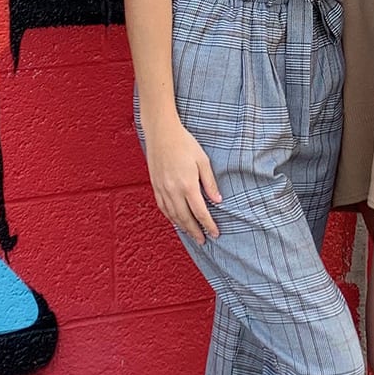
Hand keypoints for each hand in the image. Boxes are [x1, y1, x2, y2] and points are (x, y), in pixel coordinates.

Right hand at [145, 122, 221, 243]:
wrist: (162, 134)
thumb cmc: (185, 144)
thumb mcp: (203, 161)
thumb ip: (210, 183)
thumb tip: (217, 200)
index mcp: (187, 185)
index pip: (200, 212)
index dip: (208, 225)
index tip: (215, 233)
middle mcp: (173, 191)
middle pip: (185, 218)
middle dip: (195, 231)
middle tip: (203, 241)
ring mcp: (162, 189)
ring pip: (173, 215)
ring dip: (183, 227)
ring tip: (192, 235)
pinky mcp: (155, 186)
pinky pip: (163, 207)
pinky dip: (170, 217)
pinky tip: (176, 221)